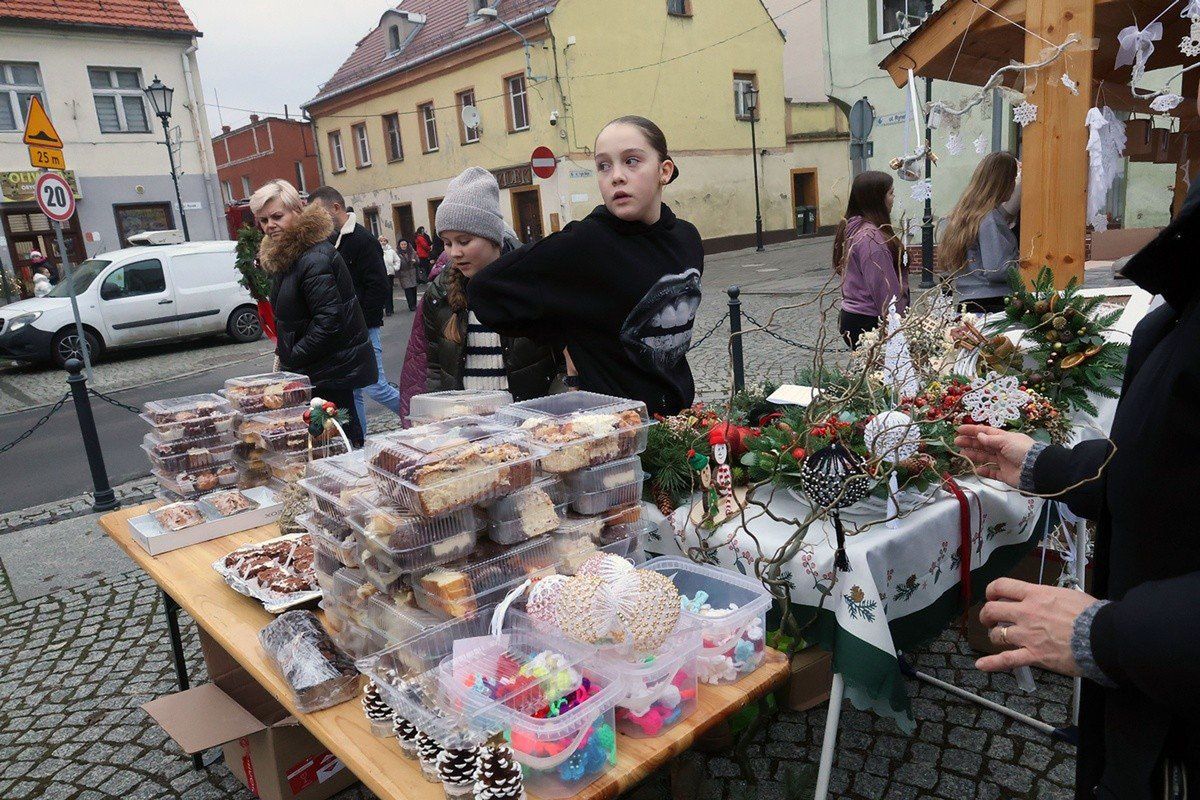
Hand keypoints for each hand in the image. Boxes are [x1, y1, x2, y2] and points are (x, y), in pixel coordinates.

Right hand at [953, 424, 1035, 488]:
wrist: (1035, 468)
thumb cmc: (1022, 450)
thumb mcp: (1006, 441)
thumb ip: (991, 440)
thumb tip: (979, 436)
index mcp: (1004, 438)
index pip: (986, 432)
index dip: (972, 430)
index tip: (959, 430)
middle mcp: (1003, 449)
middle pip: (983, 444)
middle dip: (970, 442)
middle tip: (956, 442)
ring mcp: (1003, 462)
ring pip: (985, 457)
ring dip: (974, 455)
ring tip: (962, 454)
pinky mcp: (1004, 475)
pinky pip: (992, 473)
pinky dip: (984, 471)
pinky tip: (977, 469)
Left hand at [976, 578, 1098, 676]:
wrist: (1103, 636)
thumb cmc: (1092, 616)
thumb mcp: (1069, 595)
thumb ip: (1051, 597)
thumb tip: (1047, 599)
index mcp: (1036, 595)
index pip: (1002, 586)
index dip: (991, 590)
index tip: (992, 596)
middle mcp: (1026, 613)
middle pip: (992, 610)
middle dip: (987, 615)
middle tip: (990, 619)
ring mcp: (1028, 635)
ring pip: (997, 634)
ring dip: (995, 636)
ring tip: (998, 638)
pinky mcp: (1034, 655)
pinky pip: (1007, 659)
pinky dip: (992, 663)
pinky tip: (981, 665)